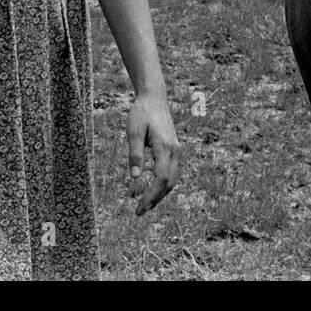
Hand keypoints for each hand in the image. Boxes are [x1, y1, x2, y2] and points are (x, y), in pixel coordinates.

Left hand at [125, 92, 179, 214]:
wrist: (154, 98)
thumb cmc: (141, 112)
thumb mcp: (133, 131)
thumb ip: (135, 154)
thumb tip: (136, 178)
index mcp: (165, 147)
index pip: (161, 179)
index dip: (151, 196)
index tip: (139, 208)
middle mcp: (175, 150)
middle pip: (169, 183)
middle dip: (155, 199)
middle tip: (139, 212)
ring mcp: (176, 150)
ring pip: (173, 179)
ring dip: (160, 194)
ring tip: (145, 205)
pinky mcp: (174, 149)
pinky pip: (172, 172)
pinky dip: (164, 184)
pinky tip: (152, 190)